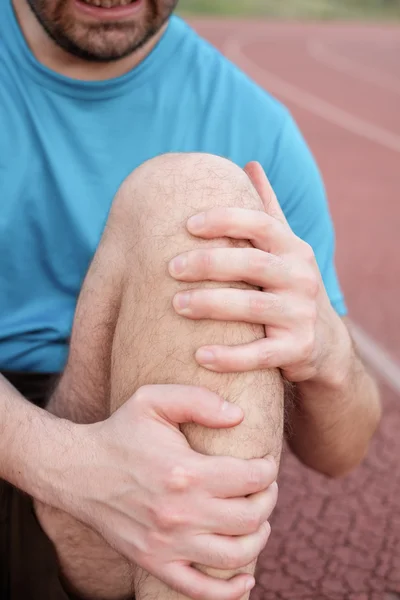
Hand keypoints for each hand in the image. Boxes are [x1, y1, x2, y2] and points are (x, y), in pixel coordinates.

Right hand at [57, 385, 277, 599]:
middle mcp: (179, 513)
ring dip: (259, 538)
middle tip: (265, 487)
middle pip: (249, 518)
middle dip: (268, 500)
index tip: (265, 462)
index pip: (250, 478)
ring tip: (259, 520)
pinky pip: (200, 591)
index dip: (267, 469)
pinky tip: (246, 577)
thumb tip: (239, 415)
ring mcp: (167, 544)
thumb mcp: (154, 400)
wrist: (79, 470)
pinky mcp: (154, 563)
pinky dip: (230, 592)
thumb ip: (199, 400)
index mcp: (184, 472)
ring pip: (235, 556)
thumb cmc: (121, 432)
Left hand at [169, 162, 350, 382]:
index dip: (224, 220)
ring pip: (253, 308)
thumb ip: (267, 209)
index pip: (260, 223)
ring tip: (176, 305)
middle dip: (208, 263)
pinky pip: (261, 354)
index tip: (187, 224)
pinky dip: (230, 356)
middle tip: (170, 268)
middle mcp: (301, 278)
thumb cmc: (289, 287)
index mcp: (293, 248)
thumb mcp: (284, 247)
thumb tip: (250, 163)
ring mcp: (301, 315)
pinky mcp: (298, 350)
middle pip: (252, 264)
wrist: (323, 342)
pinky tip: (199, 357)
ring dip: (212, 305)